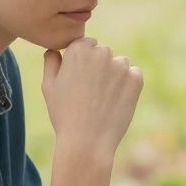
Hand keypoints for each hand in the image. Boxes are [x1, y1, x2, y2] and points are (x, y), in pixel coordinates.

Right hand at [41, 37, 143, 158]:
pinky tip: (116, 102)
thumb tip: (56, 50)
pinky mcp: (136, 79)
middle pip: (103, 53)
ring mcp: (120, 65)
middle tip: (91, 93)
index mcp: (78, 49)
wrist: (87, 141)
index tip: (80, 82)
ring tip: (102, 99)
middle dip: (99, 67)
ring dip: (115, 75)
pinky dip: (128, 86)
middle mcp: (101, 52)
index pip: (86, 44)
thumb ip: (52, 62)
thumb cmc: (64, 114)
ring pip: (120, 64)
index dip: (83, 63)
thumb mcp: (49, 86)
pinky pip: (134, 75)